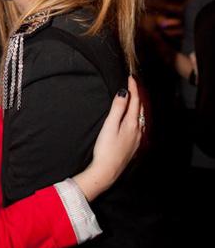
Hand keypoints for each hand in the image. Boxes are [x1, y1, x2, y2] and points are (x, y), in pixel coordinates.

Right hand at [74, 76, 142, 201]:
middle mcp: (138, 130)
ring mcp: (137, 139)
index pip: (135, 100)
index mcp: (132, 123)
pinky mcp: (134, 146)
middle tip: (133, 84)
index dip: (133, 88)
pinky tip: (135, 120)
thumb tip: (124, 92)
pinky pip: (140, 126)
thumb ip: (118, 108)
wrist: (107, 171)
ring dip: (138, 106)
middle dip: (137, 95)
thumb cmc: (105, 149)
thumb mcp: (109, 125)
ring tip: (135, 98)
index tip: (130, 77)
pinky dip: (138, 117)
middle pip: (140, 108)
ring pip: (141, 117)